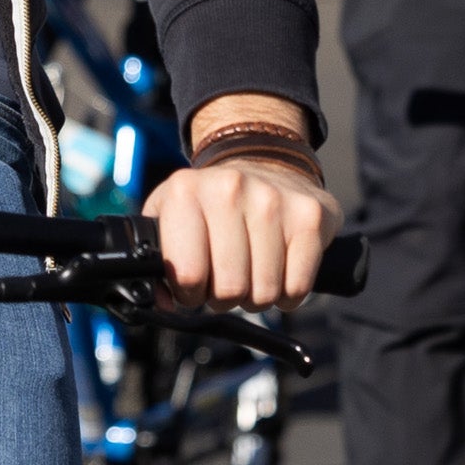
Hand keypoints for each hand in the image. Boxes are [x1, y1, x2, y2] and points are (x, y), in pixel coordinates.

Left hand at [144, 139, 341, 309]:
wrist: (265, 162)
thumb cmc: (210, 203)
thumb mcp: (168, 218)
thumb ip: (154, 263)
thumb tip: (164, 302)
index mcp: (186, 191)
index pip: (187, 274)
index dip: (189, 293)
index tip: (194, 284)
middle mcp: (230, 188)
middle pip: (229, 289)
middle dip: (225, 297)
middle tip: (225, 279)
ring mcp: (273, 200)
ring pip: (265, 293)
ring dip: (257, 296)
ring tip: (251, 271)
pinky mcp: (310, 215)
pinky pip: (297, 287)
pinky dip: (288, 293)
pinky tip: (279, 269)